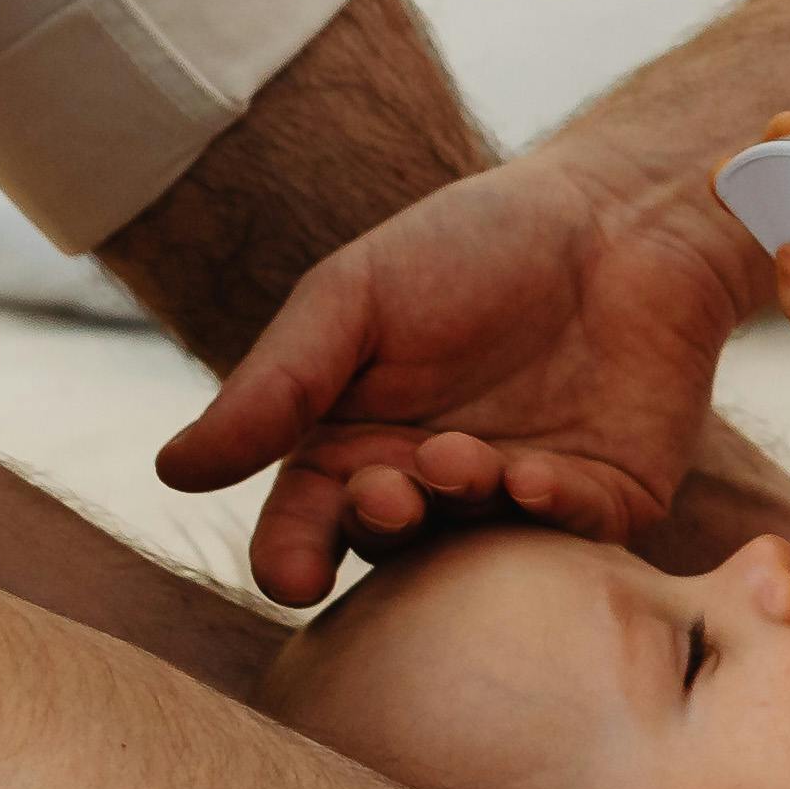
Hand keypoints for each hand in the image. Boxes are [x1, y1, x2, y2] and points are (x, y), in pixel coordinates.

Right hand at [153, 143, 748, 599]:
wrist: (617, 213)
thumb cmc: (474, 245)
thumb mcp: (355, 296)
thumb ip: (275, 384)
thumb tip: (172, 472)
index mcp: (357, 444)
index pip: (305, 526)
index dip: (291, 559)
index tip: (292, 575)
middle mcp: (431, 488)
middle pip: (385, 551)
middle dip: (379, 529)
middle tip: (389, 488)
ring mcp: (517, 500)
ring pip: (473, 554)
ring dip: (458, 514)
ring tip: (460, 458)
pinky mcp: (601, 500)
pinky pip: (569, 536)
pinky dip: (547, 516)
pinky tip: (533, 476)